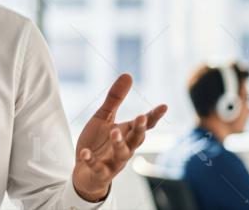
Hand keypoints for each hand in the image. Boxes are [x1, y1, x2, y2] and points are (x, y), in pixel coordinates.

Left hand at [72, 73, 167, 201]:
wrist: (85, 173)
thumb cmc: (98, 142)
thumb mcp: (104, 117)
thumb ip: (115, 98)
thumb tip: (128, 74)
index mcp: (127, 133)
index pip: (144, 125)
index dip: (154, 116)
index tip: (164, 106)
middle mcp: (125, 148)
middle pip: (136, 139)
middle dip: (139, 129)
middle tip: (140, 117)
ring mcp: (113, 162)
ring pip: (121, 154)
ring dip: (119, 143)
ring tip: (114, 131)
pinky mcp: (100, 173)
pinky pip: (97, 168)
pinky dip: (91, 160)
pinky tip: (84, 153)